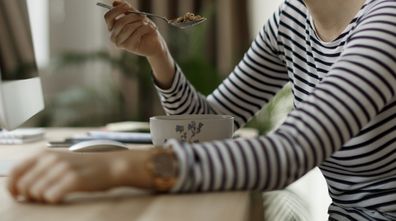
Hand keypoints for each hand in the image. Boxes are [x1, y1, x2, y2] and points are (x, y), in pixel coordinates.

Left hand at [7, 149, 152, 203]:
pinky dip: (54, 200)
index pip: (15, 171)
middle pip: (24, 186)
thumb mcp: (60, 160)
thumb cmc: (85, 166)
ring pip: (36, 193)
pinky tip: (63, 196)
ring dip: (43, 199)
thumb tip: (20, 186)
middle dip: (30, 196)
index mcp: (45, 153)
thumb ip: (40, 168)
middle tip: (42, 197)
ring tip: (55, 195)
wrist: (111, 165)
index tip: (17, 195)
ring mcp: (62, 169)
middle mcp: (51, 159)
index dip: (12, 187)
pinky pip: (51, 197)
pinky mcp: (73, 179)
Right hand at [104, 1, 166, 57]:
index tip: (128, 6)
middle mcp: (113, 36)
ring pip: (127, 28)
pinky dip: (145, 28)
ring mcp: (119, 43)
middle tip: (143, 16)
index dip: (117, 10)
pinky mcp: (128, 47)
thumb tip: (115, 2)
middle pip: (119, 22)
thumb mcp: (136, 16)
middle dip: (133, 16)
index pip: (108, 17)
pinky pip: (136, 33)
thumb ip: (126, 9)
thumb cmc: (144, 29)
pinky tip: (149, 29)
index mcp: (112, 27)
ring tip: (147, 23)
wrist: (154, 43)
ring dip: (140, 23)